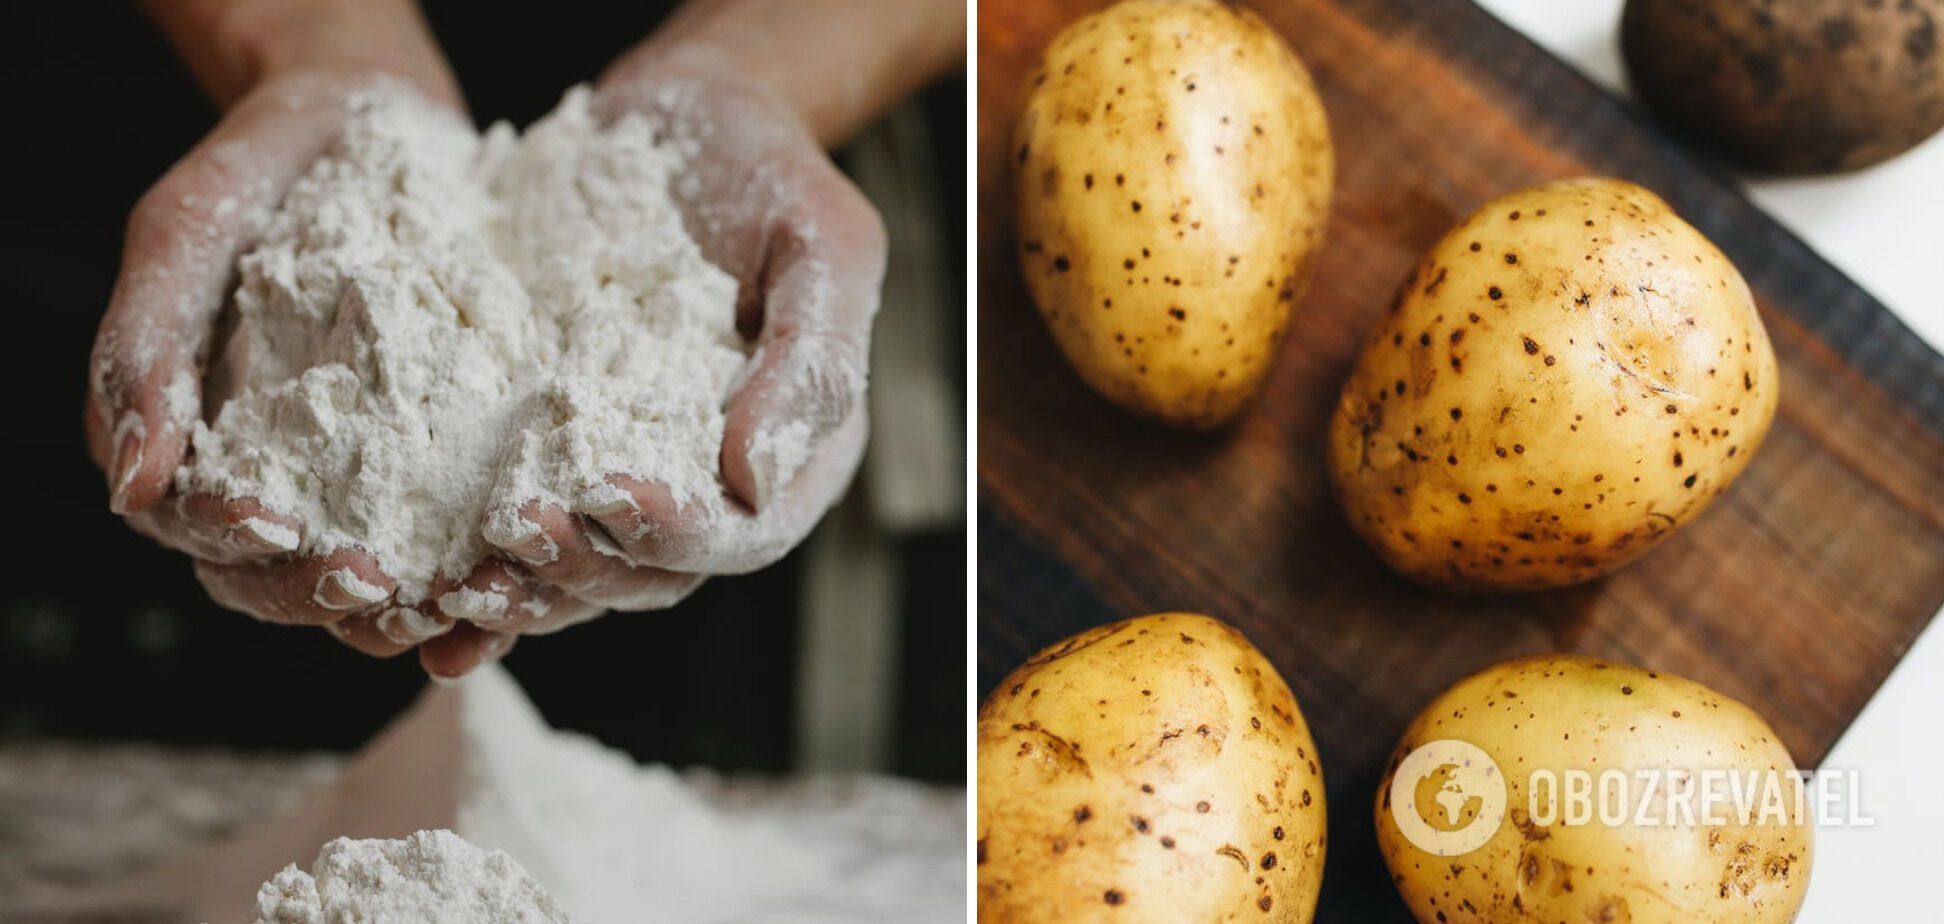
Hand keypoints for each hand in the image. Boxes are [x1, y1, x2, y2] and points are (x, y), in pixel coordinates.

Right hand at [86, 1, 572, 676]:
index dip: (228, 540)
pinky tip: (514, 568)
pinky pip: (453, 536)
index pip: (193, 526)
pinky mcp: (441, 464)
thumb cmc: (263, 169)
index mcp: (190, 442)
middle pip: (275, 580)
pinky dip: (477, 567)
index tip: (275, 525)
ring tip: (453, 598)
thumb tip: (132, 484)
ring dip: (404, 607)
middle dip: (320, 593)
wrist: (374, 117)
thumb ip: (143, 349)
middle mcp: (272, 478)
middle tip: (378, 585)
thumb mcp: (185, 233)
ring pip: (365, 584)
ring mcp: (358, 481)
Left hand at [477, 49, 885, 615]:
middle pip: (650, 572)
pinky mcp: (552, 445)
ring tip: (450, 581)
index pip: (742, 531)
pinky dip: (466, 551)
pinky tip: (413, 568)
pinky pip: (512, 515)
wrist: (690, 116)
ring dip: (517, 586)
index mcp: (792, 454)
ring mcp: (628, 469)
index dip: (679, 531)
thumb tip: (754, 476)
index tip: (612, 495)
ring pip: (576, 566)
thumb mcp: (827, 244)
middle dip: (580, 567)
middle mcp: (709, 483)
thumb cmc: (773, 171)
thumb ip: (813, 358)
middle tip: (512, 534)